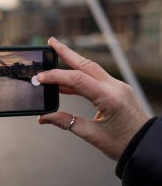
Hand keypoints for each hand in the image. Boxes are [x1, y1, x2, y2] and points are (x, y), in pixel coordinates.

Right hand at [38, 37, 150, 159]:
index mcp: (110, 98)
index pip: (77, 79)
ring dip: (72, 61)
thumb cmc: (124, 143)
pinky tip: (66, 84)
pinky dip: (79, 78)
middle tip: (50, 42)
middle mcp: (115, 87)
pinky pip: (95, 79)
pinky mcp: (117, 90)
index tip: (40, 78)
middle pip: (86, 64)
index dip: (56, 76)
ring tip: (55, 56)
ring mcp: (118, 86)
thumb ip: (67, 123)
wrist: (147, 145)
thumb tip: (44, 118)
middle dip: (66, 51)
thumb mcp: (93, 136)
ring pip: (91, 68)